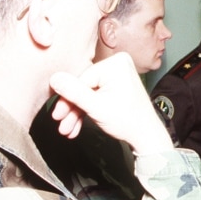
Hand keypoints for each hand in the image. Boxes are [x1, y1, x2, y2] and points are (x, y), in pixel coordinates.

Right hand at [49, 52, 172, 155]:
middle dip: (72, 108)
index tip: (57, 115)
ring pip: (88, 93)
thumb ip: (74, 93)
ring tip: (68, 130)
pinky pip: (96, 95)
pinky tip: (76, 126)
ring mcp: (117, 74)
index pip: (80, 80)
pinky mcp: (116, 84)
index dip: (67, 99)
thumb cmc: (128, 121)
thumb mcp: (96, 107)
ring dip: (77, 112)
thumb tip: (54, 78)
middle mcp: (117, 64)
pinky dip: (87, 110)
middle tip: (61, 125)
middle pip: (83, 87)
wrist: (146, 135)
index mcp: (115, 64)